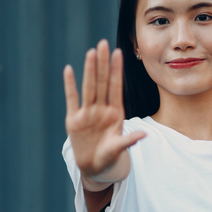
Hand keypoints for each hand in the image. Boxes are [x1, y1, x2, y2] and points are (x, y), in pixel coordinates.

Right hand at [63, 39, 145, 182]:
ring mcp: (87, 113)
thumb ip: (129, 140)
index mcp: (115, 113)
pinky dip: (70, 85)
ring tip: (91, 52)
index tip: (119, 53)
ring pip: (89, 87)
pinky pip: (72, 99)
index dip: (116, 70)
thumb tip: (143, 135)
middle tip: (104, 43)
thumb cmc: (110, 157)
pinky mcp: (74, 120)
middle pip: (101, 82)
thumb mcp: (119, 149)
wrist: (95, 168)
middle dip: (103, 63)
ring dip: (89, 70)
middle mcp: (101, 109)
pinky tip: (68, 70)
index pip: (115, 87)